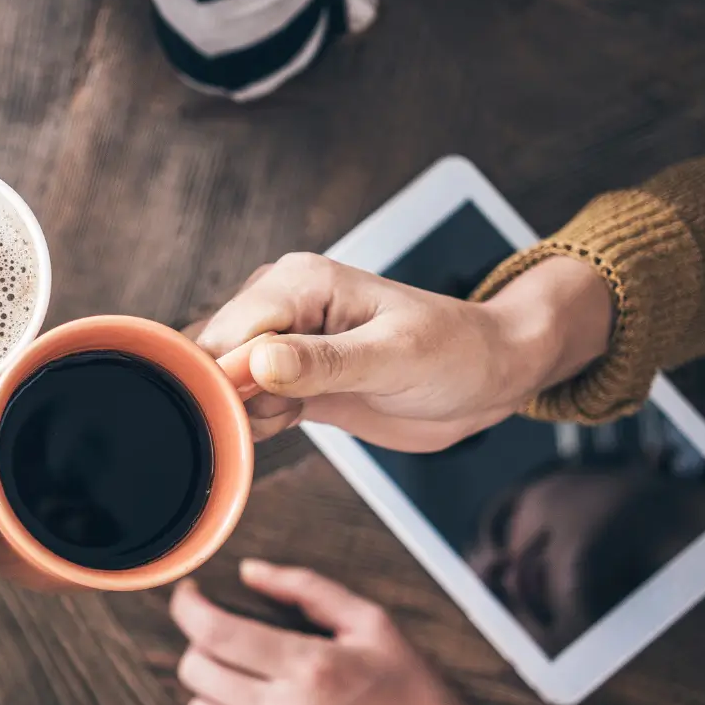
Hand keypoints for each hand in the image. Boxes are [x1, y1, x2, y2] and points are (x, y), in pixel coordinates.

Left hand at [170, 561, 579, 704]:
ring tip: (247, 684)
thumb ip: (306, 589)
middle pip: (195, 673)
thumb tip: (250, 572)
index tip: (190, 599)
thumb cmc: (416, 695)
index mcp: (311, 667)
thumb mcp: (373, 624)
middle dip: (201, 647)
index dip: (188, 608)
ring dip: (213, 693)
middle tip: (226, 641)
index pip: (213, 632)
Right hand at [189, 252, 614, 450]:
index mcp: (301, 281)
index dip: (227, 376)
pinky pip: (245, 403)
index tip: (248, 411)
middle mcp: (282, 305)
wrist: (490, 378)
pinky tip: (291, 422)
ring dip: (243, 413)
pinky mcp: (290, 378)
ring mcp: (283, 343)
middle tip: (280, 416)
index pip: (231, 329)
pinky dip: (255, 423)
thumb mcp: (396, 358)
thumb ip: (324, 363)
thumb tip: (258, 363)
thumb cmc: (459, 353)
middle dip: (229, 397)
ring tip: (293, 416)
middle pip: (214, 355)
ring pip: (223, 383)